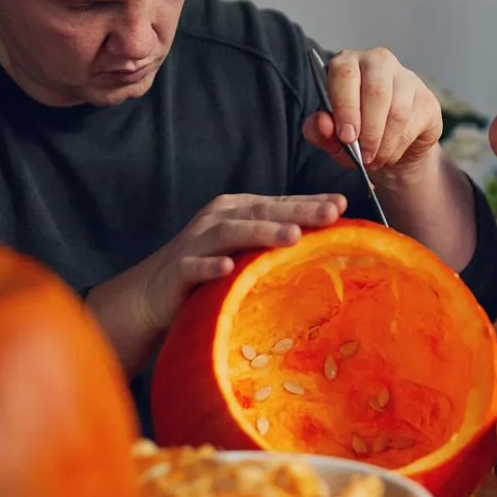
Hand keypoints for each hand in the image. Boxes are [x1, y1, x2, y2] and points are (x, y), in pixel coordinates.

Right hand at [135, 193, 346, 330]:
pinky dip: (210, 266)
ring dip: (262, 233)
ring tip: (292, 237)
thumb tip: (327, 240)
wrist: (153, 294)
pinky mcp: (179, 270)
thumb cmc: (211, 269)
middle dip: (297, 212)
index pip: (280, 203)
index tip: (342, 204)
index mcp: (240, 211)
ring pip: (232, 233)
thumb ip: (277, 241)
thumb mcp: (247, 250)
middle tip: (330, 214)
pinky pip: (195, 266)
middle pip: (262, 212)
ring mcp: (197, 242)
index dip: (310, 202)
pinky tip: (227, 268)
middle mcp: (220, 219)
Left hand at [302, 47, 442, 178]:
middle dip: (368, 130)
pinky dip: (397, 147)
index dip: (345, 107)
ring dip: (384, 143)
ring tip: (373, 159)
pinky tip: (388, 154)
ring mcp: (406, 78)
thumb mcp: (329, 134)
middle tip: (363, 155)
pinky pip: (412, 125)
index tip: (346, 137)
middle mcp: (377, 61)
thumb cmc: (353, 130)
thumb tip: (323, 124)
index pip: (344, 74)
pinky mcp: (426, 98)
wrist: (387, 145)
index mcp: (347, 62)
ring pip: (397, 111)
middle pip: (376, 92)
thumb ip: (318, 129)